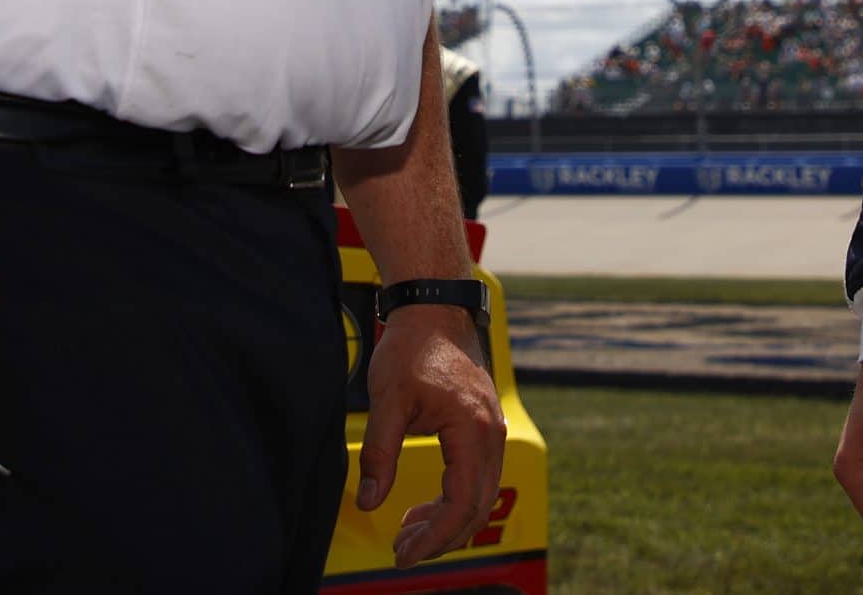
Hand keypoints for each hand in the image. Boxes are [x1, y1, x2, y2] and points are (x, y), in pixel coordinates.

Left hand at [356, 307, 506, 566]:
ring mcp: (493, 430)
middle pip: (476, 507)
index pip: (461, 504)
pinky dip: (453, 500)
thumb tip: (370, 502)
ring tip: (406, 532)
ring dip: (446, 521)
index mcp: (473, 431)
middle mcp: (492, 434)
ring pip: (479, 495)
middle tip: (400, 550)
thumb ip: (380, 453)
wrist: (435, 308)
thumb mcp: (387, 400)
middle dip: (440, 537)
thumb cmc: (413, 347)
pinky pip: (477, 477)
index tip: (403, 555)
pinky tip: (422, 507)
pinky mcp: (485, 427)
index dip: (434, 537)